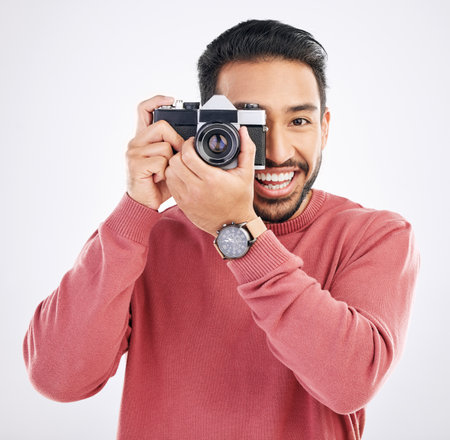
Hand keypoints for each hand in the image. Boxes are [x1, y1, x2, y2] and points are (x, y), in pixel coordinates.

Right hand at [126, 95, 183, 209]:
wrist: (145, 203)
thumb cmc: (158, 183)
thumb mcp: (168, 161)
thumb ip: (173, 148)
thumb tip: (190, 140)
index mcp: (143, 138)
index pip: (144, 110)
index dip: (157, 101)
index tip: (171, 99)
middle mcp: (135, 142)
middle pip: (162, 127)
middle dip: (175, 141)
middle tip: (174, 157)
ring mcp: (134, 153)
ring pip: (165, 145)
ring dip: (170, 161)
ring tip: (162, 172)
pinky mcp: (136, 164)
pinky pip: (161, 161)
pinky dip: (164, 172)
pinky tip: (157, 178)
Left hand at [165, 126, 257, 235]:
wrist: (233, 226)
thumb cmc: (240, 200)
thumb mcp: (247, 174)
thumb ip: (247, 149)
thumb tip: (243, 131)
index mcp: (211, 179)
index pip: (187, 155)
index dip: (188, 144)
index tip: (193, 142)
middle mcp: (196, 189)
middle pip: (174, 162)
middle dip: (179, 153)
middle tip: (187, 152)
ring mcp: (187, 198)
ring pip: (169, 173)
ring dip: (174, 165)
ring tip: (184, 163)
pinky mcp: (182, 205)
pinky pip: (170, 185)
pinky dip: (174, 177)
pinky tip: (183, 175)